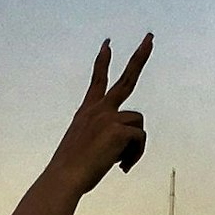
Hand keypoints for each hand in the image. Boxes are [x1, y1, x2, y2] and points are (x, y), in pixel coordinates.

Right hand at [47, 34, 152, 194]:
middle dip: (140, 56)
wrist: (65, 177)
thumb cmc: (72, 170)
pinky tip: (123, 167)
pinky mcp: (118, 129)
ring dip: (135, 146)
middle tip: (150, 37)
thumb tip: (122, 146)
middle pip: (127, 79)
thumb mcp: (85, 147)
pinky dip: (135, 155)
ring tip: (121, 162)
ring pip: (138, 124)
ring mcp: (109, 117)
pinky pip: (140, 140)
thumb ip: (103, 139)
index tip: (108, 43)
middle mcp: (98, 109)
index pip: (97, 80)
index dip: (103, 61)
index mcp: (87, 111)